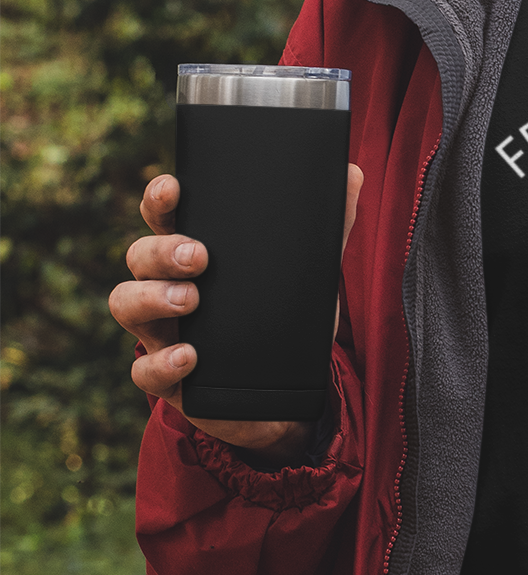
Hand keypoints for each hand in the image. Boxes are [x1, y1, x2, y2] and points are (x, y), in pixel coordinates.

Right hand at [110, 165, 364, 461]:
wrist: (289, 400)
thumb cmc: (284, 322)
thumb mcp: (310, 275)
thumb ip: (330, 227)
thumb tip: (354, 174)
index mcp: (194, 254)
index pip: (165, 218)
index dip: (159, 200)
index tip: (173, 187)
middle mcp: (168, 288)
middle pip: (140, 257)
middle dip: (162, 250)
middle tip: (199, 255)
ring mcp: (164, 333)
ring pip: (126, 305)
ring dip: (151, 298)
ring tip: (189, 299)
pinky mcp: (170, 380)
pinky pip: (145, 372)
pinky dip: (162, 362)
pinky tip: (189, 355)